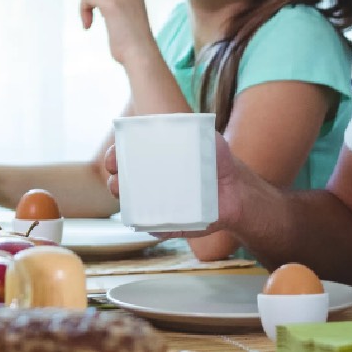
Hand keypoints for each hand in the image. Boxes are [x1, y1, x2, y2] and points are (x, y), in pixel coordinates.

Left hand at [79, 0, 152, 64]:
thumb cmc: (132, 41)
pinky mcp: (110, 2)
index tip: (100, 13)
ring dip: (85, 6)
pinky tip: (88, 25)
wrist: (140, 54)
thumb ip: (115, 1)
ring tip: (90, 22)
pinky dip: (83, 11)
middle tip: (93, 17)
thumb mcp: (126, 13)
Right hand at [107, 134, 243, 238]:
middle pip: (122, 183)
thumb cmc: (217, 162)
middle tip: (118, 181)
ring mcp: (158, 204)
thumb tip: (182, 124)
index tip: (114, 159)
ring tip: (128, 199)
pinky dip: (150, 227)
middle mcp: (151, 183)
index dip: (114, 157)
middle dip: (114, 182)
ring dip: (125, 204)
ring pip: (132, 207)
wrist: (238, 191)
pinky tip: (151, 224)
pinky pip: (155, 228)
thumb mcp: (207, 140)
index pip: (124, 157)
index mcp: (153, 160)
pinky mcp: (170, 224)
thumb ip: (195, 129)